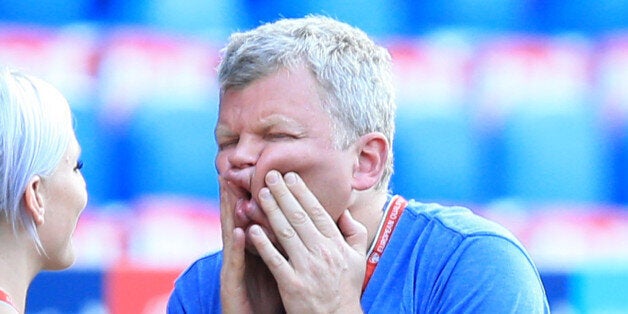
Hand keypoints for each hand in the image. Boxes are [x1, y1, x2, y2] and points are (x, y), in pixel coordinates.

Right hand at [219, 177, 283, 313]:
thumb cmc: (269, 299)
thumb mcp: (278, 269)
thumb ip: (283, 248)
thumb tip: (298, 229)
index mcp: (254, 251)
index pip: (254, 218)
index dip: (255, 198)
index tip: (258, 175)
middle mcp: (241, 256)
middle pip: (239, 220)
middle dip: (236, 196)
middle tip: (233, 171)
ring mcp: (235, 269)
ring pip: (232, 235)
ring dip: (230, 212)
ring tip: (230, 189)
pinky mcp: (232, 284)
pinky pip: (236, 263)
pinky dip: (237, 247)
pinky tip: (239, 231)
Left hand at [249, 170, 367, 313]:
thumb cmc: (346, 288)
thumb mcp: (358, 258)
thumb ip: (354, 232)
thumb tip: (345, 210)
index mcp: (336, 244)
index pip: (317, 212)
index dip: (302, 192)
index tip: (290, 176)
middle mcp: (322, 252)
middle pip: (299, 217)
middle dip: (283, 194)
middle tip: (269, 176)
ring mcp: (306, 268)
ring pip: (285, 233)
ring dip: (271, 211)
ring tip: (260, 194)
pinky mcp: (291, 284)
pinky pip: (275, 260)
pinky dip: (263, 243)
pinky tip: (251, 229)